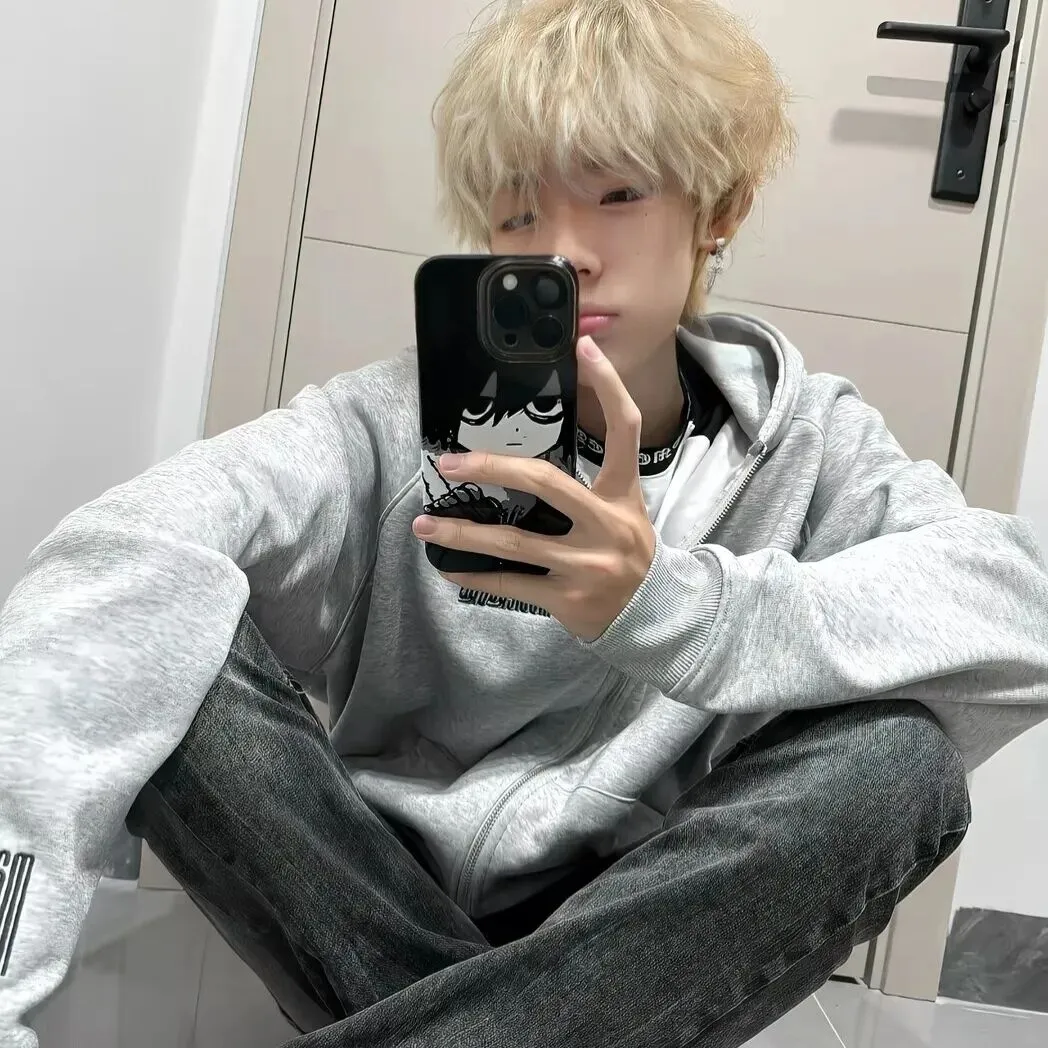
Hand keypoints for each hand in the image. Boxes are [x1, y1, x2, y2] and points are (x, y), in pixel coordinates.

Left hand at [411, 336, 655, 640]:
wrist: (654, 616)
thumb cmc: (627, 552)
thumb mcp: (623, 510)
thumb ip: (589, 483)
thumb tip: (523, 459)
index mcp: (624, 493)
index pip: (625, 428)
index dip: (608, 385)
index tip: (582, 346)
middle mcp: (608, 524)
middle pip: (545, 482)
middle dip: (492, 468)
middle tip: (449, 463)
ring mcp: (587, 564)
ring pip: (514, 540)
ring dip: (462, 533)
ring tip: (425, 524)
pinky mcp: (568, 597)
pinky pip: (511, 582)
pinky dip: (475, 576)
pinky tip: (448, 570)